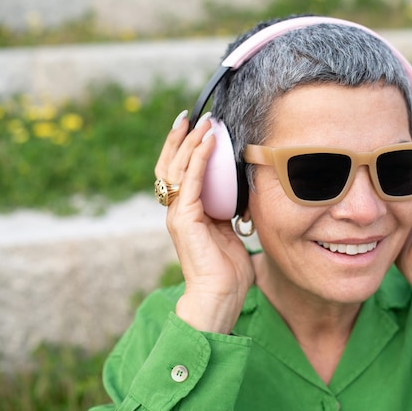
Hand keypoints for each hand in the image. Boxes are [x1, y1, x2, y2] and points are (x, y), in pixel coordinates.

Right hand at [154, 111, 254, 332]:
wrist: (220, 296)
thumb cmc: (227, 270)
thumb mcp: (229, 232)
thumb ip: (227, 212)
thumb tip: (239, 196)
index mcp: (187, 213)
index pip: (181, 173)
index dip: (186, 150)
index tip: (198, 128)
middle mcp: (177, 210)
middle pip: (172, 165)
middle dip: (181, 138)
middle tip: (194, 115)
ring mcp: (178, 213)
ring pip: (178, 167)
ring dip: (190, 141)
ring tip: (202, 121)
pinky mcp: (184, 218)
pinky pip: (192, 179)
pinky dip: (200, 158)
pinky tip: (208, 140)